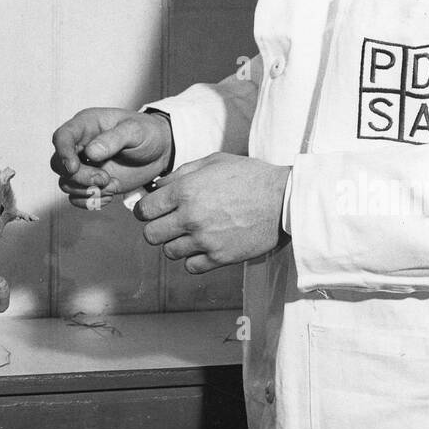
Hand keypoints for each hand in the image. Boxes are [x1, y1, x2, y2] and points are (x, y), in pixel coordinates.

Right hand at [51, 107, 172, 208]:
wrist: (160, 152)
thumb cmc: (148, 133)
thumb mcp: (135, 130)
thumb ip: (114, 139)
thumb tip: (91, 152)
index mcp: (86, 125)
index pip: (62, 137)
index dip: (63, 152)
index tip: (74, 167)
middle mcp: (80, 145)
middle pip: (59, 164)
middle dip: (80, 177)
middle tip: (105, 179)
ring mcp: (84, 165)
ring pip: (66, 183)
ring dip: (87, 190)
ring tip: (113, 185)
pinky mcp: (91, 183)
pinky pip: (76, 197)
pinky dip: (91, 201)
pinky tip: (111, 195)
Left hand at [134, 153, 289, 273]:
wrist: (283, 199)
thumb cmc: (249, 176)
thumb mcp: (213, 162)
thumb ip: (181, 173)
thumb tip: (158, 186)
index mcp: (185, 191)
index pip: (145, 209)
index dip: (146, 210)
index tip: (153, 210)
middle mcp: (190, 217)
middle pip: (151, 235)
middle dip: (156, 228)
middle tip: (169, 223)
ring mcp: (205, 240)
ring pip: (169, 252)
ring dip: (175, 244)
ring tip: (190, 234)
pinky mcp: (220, 257)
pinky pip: (191, 266)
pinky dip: (193, 259)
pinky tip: (203, 246)